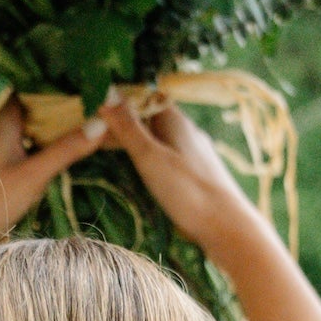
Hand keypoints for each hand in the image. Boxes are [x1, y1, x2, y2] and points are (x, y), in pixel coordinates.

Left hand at [0, 95, 106, 260]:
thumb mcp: (33, 176)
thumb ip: (67, 149)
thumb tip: (103, 122)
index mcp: (4, 119)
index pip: (35, 86)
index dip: (62, 83)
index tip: (92, 82)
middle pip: (34, 106)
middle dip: (64, 106)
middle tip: (99, 104)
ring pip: (29, 126)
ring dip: (53, 127)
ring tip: (88, 125)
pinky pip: (23, 144)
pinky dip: (42, 144)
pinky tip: (60, 153)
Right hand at [98, 97, 262, 265]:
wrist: (227, 228)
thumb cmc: (187, 190)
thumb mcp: (150, 156)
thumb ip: (127, 127)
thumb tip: (105, 92)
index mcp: (176, 121)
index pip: (144, 97)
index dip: (120, 100)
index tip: (94, 108)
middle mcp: (187, 132)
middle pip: (150, 119)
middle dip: (124, 124)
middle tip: (93, 136)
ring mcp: (194, 154)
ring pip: (159, 139)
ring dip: (136, 143)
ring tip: (108, 153)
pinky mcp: (196, 174)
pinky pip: (167, 157)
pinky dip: (149, 159)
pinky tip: (140, 172)